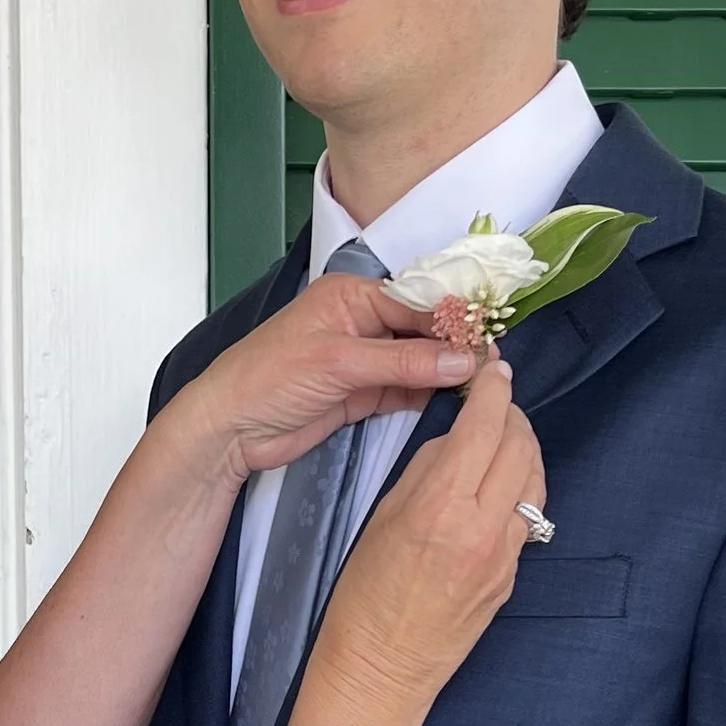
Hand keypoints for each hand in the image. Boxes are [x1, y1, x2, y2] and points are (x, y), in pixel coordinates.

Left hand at [183, 278, 477, 487]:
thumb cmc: (266, 378)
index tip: (488, 338)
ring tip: (488, 383)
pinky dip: (430, 395)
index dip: (452, 320)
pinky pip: (407, 389)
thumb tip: (460, 360)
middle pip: (422, 330)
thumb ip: (402, 362)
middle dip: (455, 346)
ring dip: (447, 373)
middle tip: (496, 363)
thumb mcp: (338, 363)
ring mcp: (364, 360)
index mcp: (351, 296)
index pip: (415, 302)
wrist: (229, 429)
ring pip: (419, 362)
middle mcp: (361, 322)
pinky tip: (459, 400)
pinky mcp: (363, 394)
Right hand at [317, 359, 542, 708]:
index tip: (495, 370)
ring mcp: (505, 557)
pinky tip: (499, 486)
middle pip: (521, 448)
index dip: (494, 391)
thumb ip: (426, 472)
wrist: (381, 670)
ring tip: (503, 437)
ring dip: (524, 450)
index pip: (485, 429)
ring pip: (535, 481)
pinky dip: (519, 489)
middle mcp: (483, 529)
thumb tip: (456, 442)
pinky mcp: (511, 578)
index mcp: (441, 508)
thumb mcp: (383, 519)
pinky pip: (527, 518)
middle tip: (497, 400)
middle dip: (513, 416)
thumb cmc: (363, 597)